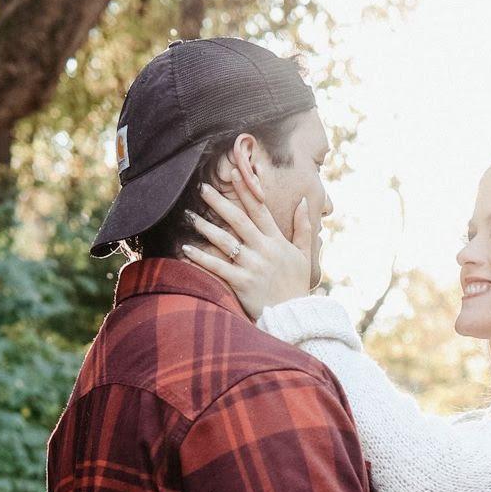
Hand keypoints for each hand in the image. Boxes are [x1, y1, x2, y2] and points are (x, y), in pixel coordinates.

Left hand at [180, 163, 315, 318]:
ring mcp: (252, 266)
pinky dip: (200, 258)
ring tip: (189, 216)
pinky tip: (185, 248)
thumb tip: (303, 199)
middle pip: (238, 219)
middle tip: (203, 188)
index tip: (233, 174)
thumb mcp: (305, 255)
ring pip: (224, 240)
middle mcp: (263, 250)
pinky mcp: (242, 283)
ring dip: (205, 226)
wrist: (294, 317)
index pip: (259, 209)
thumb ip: (303, 227)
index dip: (246, 190)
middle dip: (219, 202)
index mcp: (277, 241)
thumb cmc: (297, 286)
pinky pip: (217, 267)